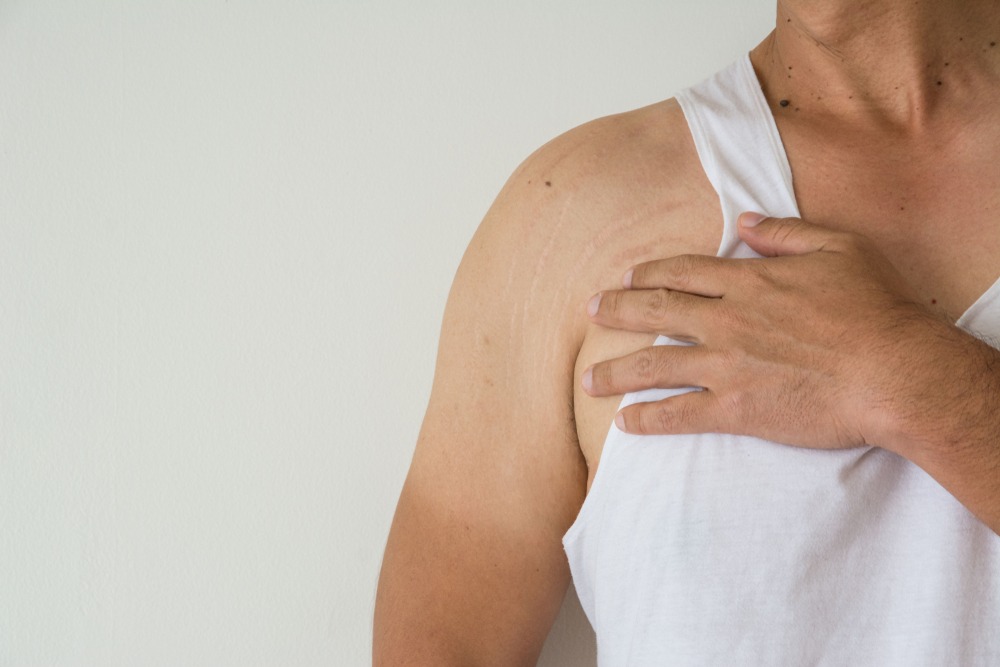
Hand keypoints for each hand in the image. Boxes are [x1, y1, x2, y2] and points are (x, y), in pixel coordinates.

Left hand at [582, 212, 952, 453]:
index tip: (627, 279)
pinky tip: (625, 424)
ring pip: (652, 366)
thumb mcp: (838, 249)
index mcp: (749, 281)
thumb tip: (746, 220)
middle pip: (655, 312)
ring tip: (588, 379)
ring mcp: (726, 366)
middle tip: (590, 313)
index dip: (649, 275)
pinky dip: (647, 419)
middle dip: (616, 311)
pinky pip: (678, 415)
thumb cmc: (876, 309)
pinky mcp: (735, 409)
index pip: (682, 273)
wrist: (896, 373)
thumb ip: (786, 232)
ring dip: (615, 372)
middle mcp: (727, 320)